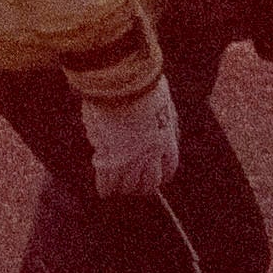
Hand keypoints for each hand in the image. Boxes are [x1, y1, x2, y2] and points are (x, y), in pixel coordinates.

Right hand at [79, 76, 182, 200]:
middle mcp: (151, 154)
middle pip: (149, 183)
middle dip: (142, 186)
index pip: (169, 169)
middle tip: (134, 186)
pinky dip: (106, 187)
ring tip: (117, 188)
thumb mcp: (164, 102)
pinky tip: (104, 191)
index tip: (156, 177)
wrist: (122, 81)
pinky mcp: (108, 156)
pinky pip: (108, 181)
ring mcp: (129, 157)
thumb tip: (168, 132)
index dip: (161, 176)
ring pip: (128, 186)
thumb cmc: (142, 84)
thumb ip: (165, 119)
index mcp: (166, 140)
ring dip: (123, 188)